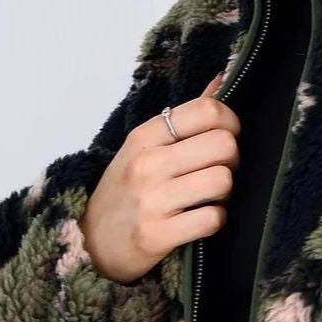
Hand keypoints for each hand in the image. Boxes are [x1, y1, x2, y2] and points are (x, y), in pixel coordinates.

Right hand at [80, 71, 240, 282]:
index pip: (208, 110)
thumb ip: (186, 115)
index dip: (231, 123)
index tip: (225, 137)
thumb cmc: (126, 189)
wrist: (90, 242)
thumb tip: (222, 78)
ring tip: (207, 196)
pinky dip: (214, 220)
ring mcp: (151, 199)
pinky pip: (213, 219)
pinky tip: (199, 219)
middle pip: (224, 144)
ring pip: (222, 181)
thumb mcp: (146, 147)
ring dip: (224, 192)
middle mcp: (147, 163)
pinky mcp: (157, 234)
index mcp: (146, 135)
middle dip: (232, 160)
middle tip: (217, 170)